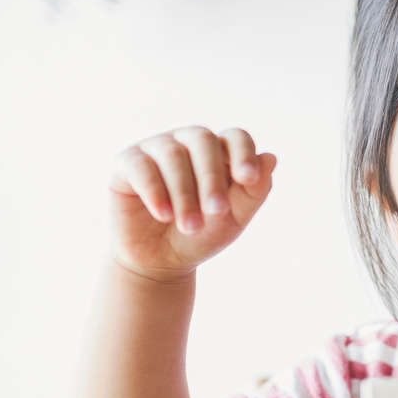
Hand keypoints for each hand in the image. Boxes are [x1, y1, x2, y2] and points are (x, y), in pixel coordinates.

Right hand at [109, 126, 276, 281]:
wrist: (160, 261)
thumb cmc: (201, 235)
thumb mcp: (234, 218)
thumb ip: (254, 191)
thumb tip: (271, 157)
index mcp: (218, 152)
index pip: (235, 136)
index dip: (243, 153)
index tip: (248, 179)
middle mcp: (187, 142)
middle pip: (203, 139)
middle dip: (212, 177)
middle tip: (217, 212)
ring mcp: (155, 148)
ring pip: (172, 154)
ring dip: (185, 193)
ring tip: (190, 227)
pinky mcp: (126, 163)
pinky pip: (141, 166)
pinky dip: (155, 191)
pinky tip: (163, 214)